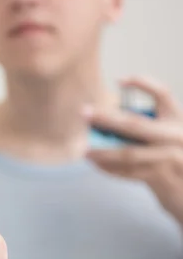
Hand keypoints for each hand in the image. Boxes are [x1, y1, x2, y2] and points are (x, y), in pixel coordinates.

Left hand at [86, 77, 182, 223]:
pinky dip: (110, 168)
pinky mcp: (163, 177)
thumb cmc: (173, 160)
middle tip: (84, 113)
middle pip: (135, 124)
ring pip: (128, 152)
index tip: (119, 81)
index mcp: (178, 120)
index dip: (142, 84)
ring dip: (103, 151)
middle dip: (106, 119)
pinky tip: (97, 164)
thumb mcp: (168, 137)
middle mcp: (177, 136)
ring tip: (84, 150)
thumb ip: (146, 129)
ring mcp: (171, 157)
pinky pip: (129, 171)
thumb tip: (104, 122)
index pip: (162, 94)